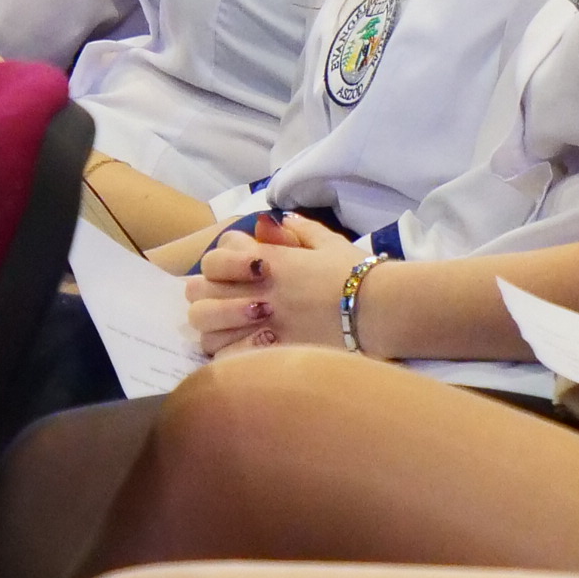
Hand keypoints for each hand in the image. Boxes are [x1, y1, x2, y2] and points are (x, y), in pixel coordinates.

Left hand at [187, 212, 361, 356]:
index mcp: (268, 261)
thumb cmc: (357, 273)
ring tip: (230, 328)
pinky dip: (229, 354)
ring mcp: (261, 324)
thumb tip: (279, 220)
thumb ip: (299, 230)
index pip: (216, 256)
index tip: (236, 270)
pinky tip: (243, 351)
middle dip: (206, 294)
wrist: (380, 307)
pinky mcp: (271, 352)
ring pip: (205, 327)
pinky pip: (228, 357)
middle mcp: (258, 291)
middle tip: (222, 299)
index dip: (220, 262)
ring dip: (213, 326)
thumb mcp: (328, 242)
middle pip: (198, 292)